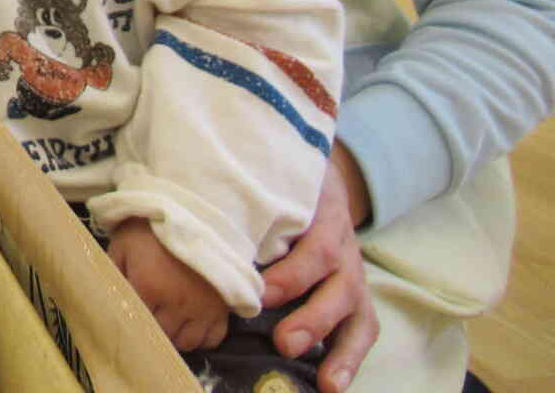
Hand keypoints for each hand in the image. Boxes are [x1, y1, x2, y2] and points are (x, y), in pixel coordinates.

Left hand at [105, 217, 229, 353]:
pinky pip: (212, 339)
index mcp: (148, 286)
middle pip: (161, 335)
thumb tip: (108, 296)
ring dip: (175, 336)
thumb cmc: (152, 228)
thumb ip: (113, 272)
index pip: (136, 321)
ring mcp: (203, 308)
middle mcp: (177, 303)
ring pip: (186, 342)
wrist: (193, 212)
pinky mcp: (223, 308)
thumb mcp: (122, 244)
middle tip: (149, 316)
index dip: (132, 320)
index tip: (129, 314)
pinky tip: (190, 323)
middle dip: (152, 329)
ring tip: (169, 321)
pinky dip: (200, 337)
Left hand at [258, 144, 378, 392]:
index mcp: (319, 213)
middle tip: (284, 341)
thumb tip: (191, 218)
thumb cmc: (277, 187)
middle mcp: (340, 244)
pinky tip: (330, 383)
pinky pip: (363, 329)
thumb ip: (241, 199)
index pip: (313, 244)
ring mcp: (352, 272)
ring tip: (324, 381)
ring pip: (354, 310)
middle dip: (311, 315)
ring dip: (336, 347)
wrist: (317, 182)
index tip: (261, 295)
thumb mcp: (267, 183)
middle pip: (334, 279)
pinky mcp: (358, 296)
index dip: (291, 273)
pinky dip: (349, 358)